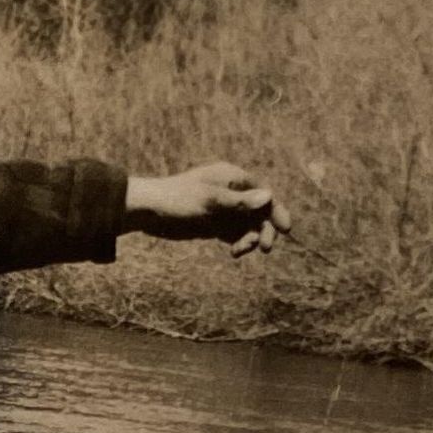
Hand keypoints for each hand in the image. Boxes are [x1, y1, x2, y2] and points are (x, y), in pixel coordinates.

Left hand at [122, 162, 282, 253]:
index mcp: (233, 179)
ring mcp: (224, 210)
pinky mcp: (215, 225)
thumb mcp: (209, 201)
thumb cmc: (177, 199)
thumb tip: (269, 196)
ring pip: (248, 226)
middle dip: (265, 229)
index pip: (263, 194)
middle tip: (265, 248)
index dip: (276, 210)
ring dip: (250, 239)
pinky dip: (239, 244)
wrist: (147, 211)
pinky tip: (234, 253)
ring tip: (240, 250)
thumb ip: (239, 201)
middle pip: (259, 212)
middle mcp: (232, 193)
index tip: (285, 228)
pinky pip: (235, 235)